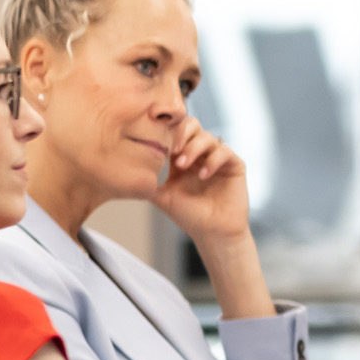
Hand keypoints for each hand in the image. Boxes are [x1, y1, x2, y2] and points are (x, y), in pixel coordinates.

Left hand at [150, 118, 253, 246]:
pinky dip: (212, 160)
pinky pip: (224, 151)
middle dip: (181, 134)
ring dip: (194, 148)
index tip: (160, 146)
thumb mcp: (162, 196)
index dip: (168, 133)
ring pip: (207, 137)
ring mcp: (218, 158)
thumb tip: (124, 170)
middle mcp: (201, 154)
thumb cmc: (189, 216)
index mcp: (183, 156)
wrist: (213, 234)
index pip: (176, 131)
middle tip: (172, 151)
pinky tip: (203, 175)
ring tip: (183, 165)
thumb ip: (148, 181)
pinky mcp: (235, 165)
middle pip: (193, 125)